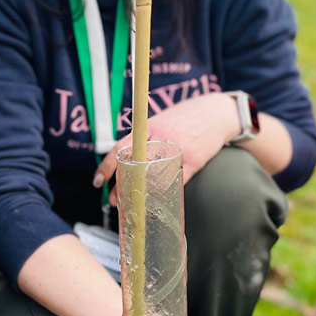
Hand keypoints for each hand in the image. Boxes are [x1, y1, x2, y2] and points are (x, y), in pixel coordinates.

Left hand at [94, 93, 239, 192]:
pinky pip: (176, 181)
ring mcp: (178, 149)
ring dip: (141, 193)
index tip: (98, 181)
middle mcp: (162, 137)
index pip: (121, 147)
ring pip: (154, 177)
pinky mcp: (195, 160)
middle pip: (134, 165)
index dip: (107, 166)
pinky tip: (157, 199)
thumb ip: (146, 137)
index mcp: (150, 126)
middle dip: (121, 186)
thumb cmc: (186, 117)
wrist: (218, 112)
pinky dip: (165, 192)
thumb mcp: (162, 120)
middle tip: (113, 199)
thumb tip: (125, 158)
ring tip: (132, 203)